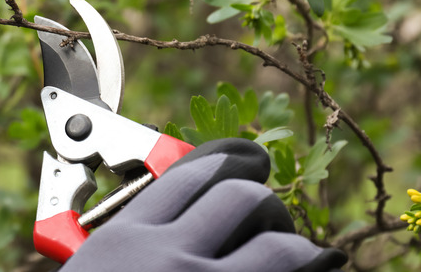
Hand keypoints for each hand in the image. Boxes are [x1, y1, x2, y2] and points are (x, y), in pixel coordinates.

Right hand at [62, 138, 346, 271]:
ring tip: (291, 257)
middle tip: (264, 219)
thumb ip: (137, 241)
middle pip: (241, 197)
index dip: (229, 161)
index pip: (191, 175)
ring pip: (282, 247)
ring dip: (294, 246)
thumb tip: (196, 213)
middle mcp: (168, 260)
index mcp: (126, 240)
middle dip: (262, 201)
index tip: (247, 160)